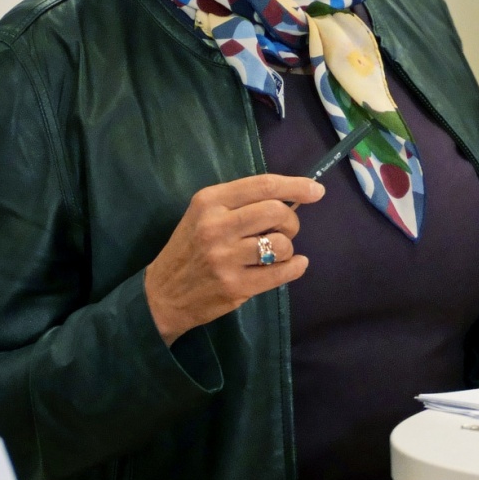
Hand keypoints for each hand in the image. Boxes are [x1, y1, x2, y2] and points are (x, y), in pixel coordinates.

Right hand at [144, 174, 324, 345]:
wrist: (162, 293)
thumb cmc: (189, 246)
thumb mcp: (204, 213)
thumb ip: (241, 202)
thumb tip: (291, 195)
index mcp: (209, 201)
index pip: (262, 186)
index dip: (295, 185)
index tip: (316, 190)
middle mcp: (216, 226)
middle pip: (277, 212)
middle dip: (291, 220)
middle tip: (285, 229)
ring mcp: (225, 258)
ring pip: (281, 245)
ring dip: (288, 248)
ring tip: (276, 252)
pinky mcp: (235, 286)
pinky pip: (280, 273)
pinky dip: (295, 267)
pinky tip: (295, 265)